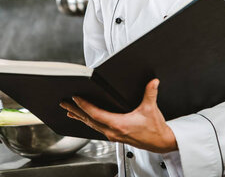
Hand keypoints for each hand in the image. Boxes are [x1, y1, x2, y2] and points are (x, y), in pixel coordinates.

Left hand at [59, 79, 177, 152]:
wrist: (161, 142)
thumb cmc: (155, 129)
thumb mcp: (151, 109)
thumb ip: (150, 94)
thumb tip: (153, 81)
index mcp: (119, 124)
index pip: (96, 114)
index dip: (84, 106)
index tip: (75, 98)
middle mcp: (113, 131)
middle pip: (89, 120)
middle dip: (76, 110)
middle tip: (63, 102)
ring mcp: (112, 135)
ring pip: (91, 125)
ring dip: (80, 116)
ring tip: (69, 110)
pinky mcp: (114, 135)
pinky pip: (96, 128)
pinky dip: (88, 121)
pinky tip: (83, 118)